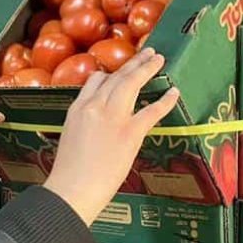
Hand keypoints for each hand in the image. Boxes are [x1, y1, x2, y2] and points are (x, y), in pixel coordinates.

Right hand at [42, 48, 179, 223]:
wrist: (72, 189)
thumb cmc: (69, 173)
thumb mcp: (70, 138)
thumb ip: (84, 125)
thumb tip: (97, 125)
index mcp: (78, 109)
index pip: (95, 81)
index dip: (111, 74)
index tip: (120, 71)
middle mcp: (95, 106)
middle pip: (117, 77)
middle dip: (134, 63)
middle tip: (147, 53)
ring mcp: (113, 117)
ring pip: (133, 83)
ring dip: (148, 68)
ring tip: (159, 59)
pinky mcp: (130, 133)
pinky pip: (152, 111)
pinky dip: (165, 100)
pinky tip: (174, 92)